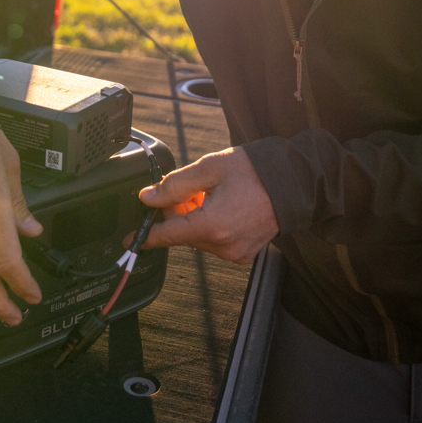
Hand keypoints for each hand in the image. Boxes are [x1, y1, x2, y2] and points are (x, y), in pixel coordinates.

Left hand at [138, 147, 277, 264]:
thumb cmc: (255, 171)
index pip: (168, 235)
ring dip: (195, 219)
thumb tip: (148, 198)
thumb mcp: (210, 168)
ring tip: (211, 195)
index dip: (145, 235)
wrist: (295, 181)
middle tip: (189, 190)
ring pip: (198, 238)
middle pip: (183, 234)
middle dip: (178, 213)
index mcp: (213, 226)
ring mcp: (235, 253)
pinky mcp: (244, 254)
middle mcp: (224, 246)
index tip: (126, 240)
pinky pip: (215, 243)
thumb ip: (175, 185)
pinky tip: (222, 207)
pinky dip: (211, 227)